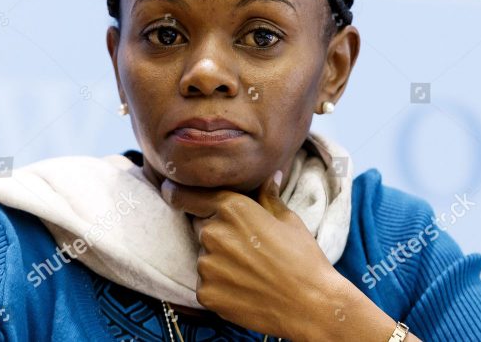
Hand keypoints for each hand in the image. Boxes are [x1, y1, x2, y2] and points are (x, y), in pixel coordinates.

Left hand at [160, 170, 344, 339]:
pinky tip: (244, 287)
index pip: (185, 195)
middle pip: (200, 225)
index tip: (169, 191)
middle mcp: (213, 233)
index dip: (175, 192)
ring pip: (204, 255)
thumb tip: (268, 175)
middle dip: (215, 230)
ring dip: (218, 259)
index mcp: (231, 208)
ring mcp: (207, 265)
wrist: (311, 305)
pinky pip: (205, 282)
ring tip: (250, 269)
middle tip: (245, 245)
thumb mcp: (288, 220)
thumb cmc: (303, 258)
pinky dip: (219, 284)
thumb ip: (267, 196)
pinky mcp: (205, 293)